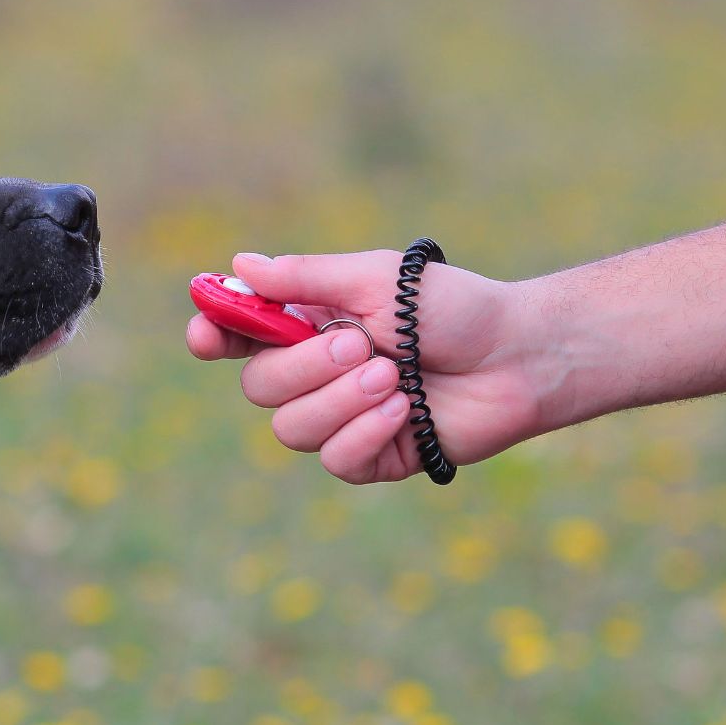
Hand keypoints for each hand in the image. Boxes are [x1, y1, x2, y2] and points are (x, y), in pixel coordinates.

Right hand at [187, 251, 550, 483]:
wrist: (518, 355)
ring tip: (394, 376)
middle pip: (259, 387)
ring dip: (341, 400)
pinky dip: (365, 431)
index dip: (213, 335)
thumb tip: (240, 265)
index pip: (237, 336)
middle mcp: (315, 373)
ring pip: (291, 429)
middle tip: (360, 344)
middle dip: (305, 367)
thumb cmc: (452, 307)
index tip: (207, 334)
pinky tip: (406, 409)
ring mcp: (340, 418)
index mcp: (307, 325)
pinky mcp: (372, 456)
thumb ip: (306, 278)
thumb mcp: (377, 280)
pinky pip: (335, 459)